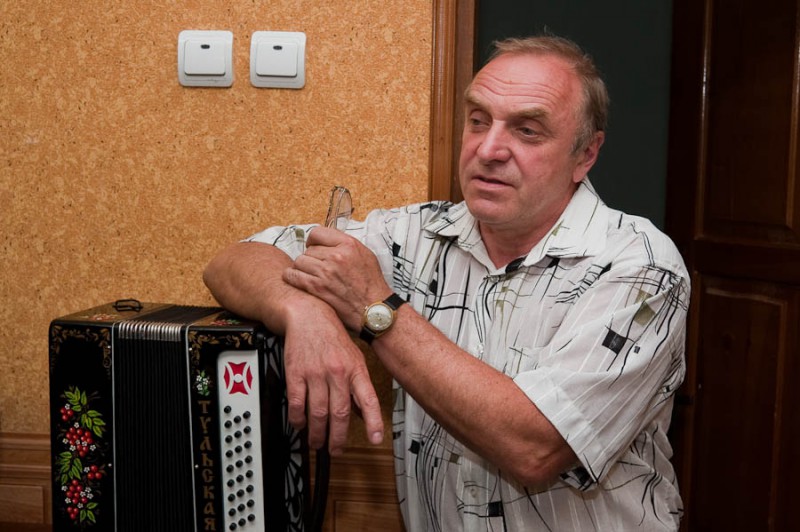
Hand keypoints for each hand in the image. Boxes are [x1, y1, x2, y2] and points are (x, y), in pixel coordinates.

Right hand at [282, 296, 383, 454]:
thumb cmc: (331, 336)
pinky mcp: (296, 373)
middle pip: (340, 413)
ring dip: (317, 433)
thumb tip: (361, 411)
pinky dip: (298, 418)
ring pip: (318, 412)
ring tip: (316, 443)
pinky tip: (300, 424)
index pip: (368, 399)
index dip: (373, 421)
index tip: (375, 439)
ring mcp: (316, 373)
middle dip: (338, 437)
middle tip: (335, 450)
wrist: (308, 315)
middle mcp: (337, 372)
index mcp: (355, 369)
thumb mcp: (354, 357)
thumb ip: (358, 385)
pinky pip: (297, 402)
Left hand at [284, 227, 391, 329]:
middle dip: (311, 258)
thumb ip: (345, 245)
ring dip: (302, 268)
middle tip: (317, 267)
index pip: (318, 233)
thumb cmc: (371, 284)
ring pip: (299, 261)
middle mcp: (336, 256)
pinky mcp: (317, 288)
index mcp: (348, 245)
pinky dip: (292, 277)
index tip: (314, 247)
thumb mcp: (365, 255)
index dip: (313, 241)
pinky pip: (292, 276)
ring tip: (310, 275)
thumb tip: (327, 240)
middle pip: (308, 249)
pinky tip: (298, 280)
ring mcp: (325, 272)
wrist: (374, 309)